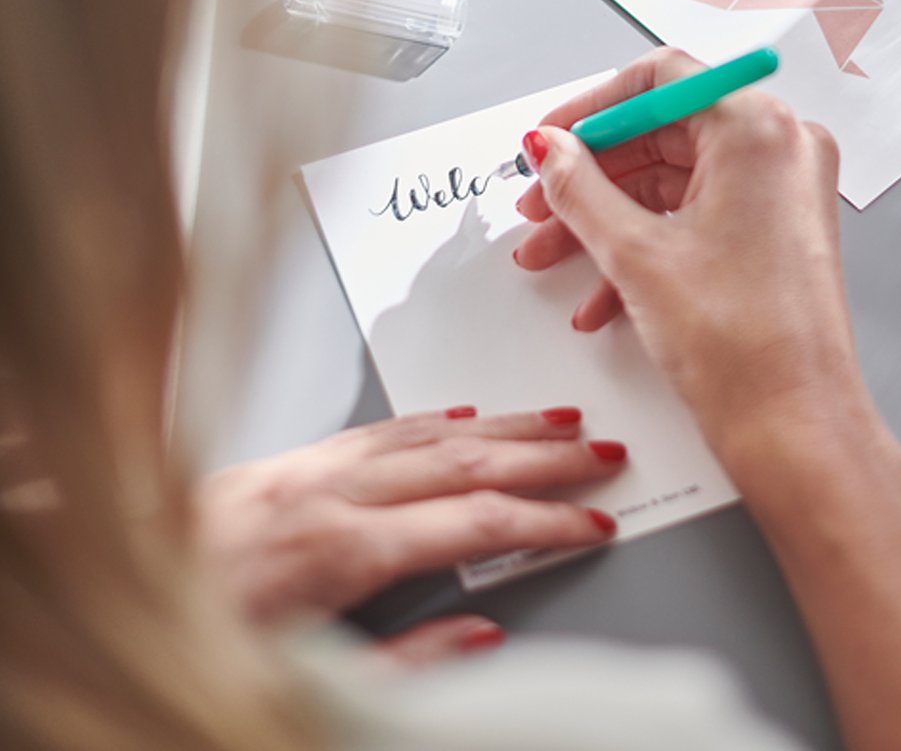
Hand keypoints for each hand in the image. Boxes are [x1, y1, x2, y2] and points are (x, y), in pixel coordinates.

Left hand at [197, 406, 624, 648]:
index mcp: (342, 551)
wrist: (98, 579)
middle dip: (545, 455)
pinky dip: (435, 418)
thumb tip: (483, 635)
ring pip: (432, 431)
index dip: (547, 519)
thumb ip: (407, 666)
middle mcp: (332, 494)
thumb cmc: (194, 642)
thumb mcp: (304, 682)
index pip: (476, 522)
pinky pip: (382, 425)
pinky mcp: (287, 460)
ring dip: (503, 424)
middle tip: (604, 452)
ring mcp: (310, 468)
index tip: (594, 521)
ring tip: (557, 420)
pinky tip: (462, 415)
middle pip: (467, 461)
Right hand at [513, 49, 877, 466]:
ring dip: (607, 218)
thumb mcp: (635, 254)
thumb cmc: (744, 346)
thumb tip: (551, 150)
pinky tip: (597, 293)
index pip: (660, 80)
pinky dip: (645, 244)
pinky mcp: (777, 230)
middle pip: (664, 131)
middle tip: (539, 204)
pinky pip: (698, 215)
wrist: (796, 430)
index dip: (592, 109)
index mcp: (759, 128)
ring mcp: (784, 191)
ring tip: (551, 255)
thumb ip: (580, 188)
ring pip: (675, 180)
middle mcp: (782, 147)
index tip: (549, 139)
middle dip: (591, 175)